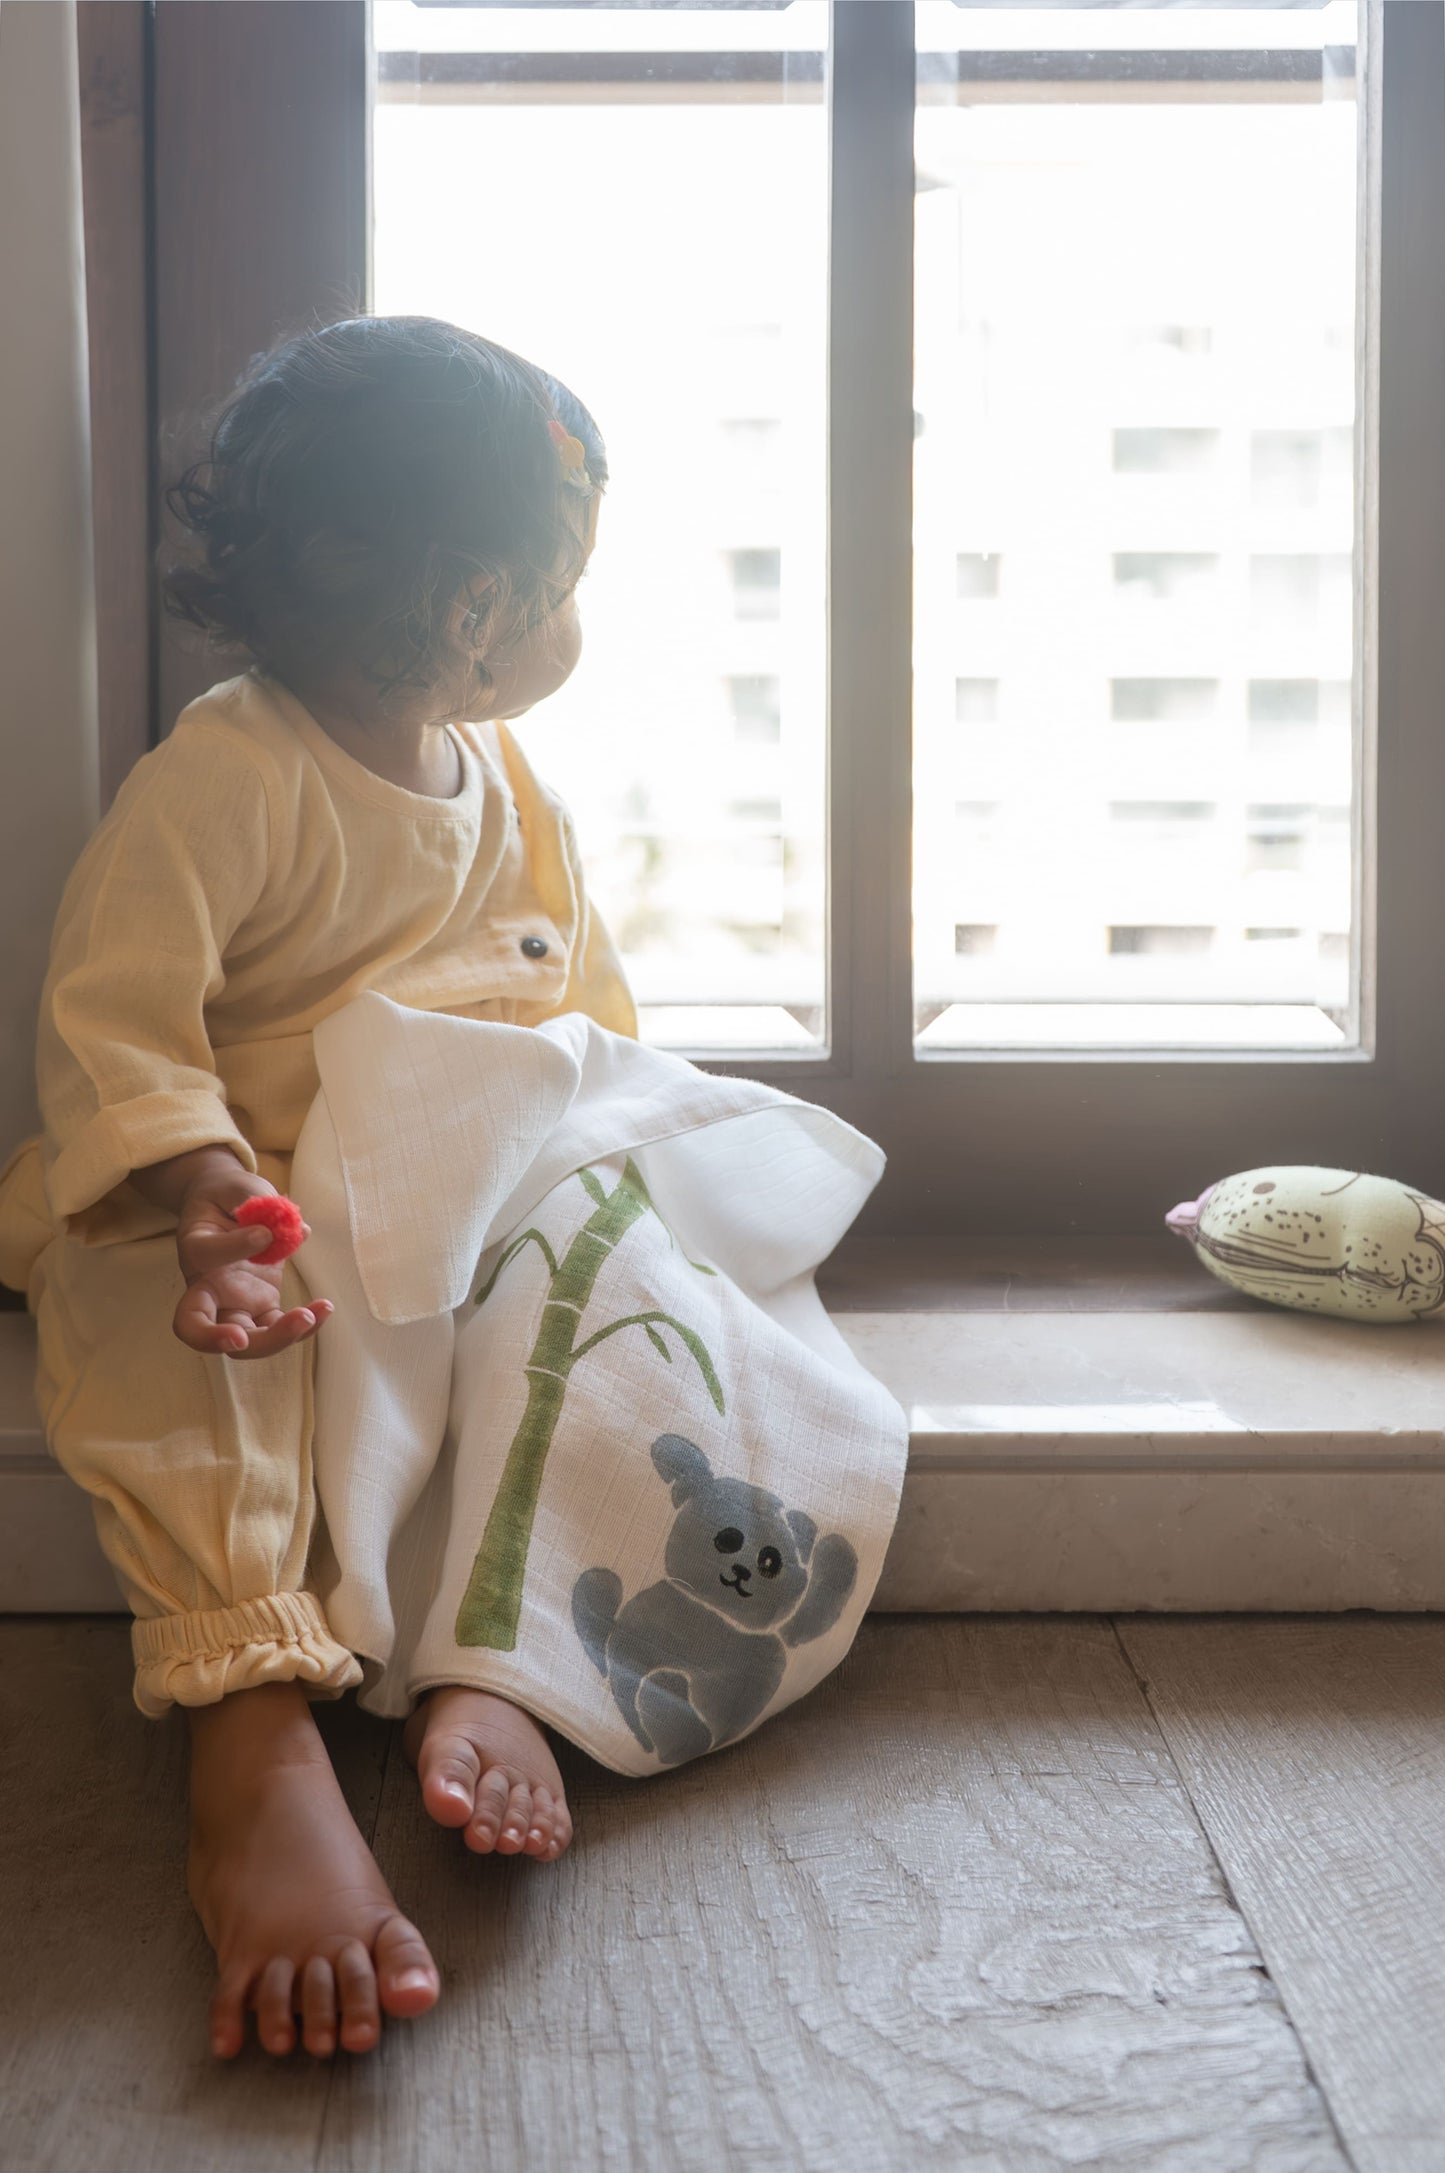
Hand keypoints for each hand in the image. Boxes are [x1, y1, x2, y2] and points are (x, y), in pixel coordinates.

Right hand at [171, 1159, 332, 1360]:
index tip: (264, 1231)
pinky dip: (301, 1327)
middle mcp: (206, 1286)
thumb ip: (253, 1202)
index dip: (233, 1247)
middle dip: (229, 1338)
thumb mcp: (237, 1187)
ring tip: (315, 1313)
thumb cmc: (229, 1194)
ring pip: (244, 1343)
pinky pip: (276, 1328)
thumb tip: (283, 1232)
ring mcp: (233, 1302)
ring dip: (279, 1338)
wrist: (228, 1205)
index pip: (205, 1257)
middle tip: (269, 1327)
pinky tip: (325, 1308)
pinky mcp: (260, 1306)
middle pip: (201, 1329)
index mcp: (195, 1250)